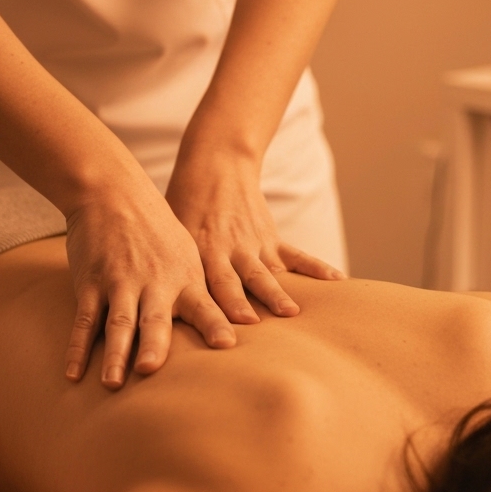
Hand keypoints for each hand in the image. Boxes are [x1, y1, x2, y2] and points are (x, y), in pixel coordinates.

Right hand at [64, 170, 235, 388]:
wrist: (112, 193)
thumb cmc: (157, 230)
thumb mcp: (188, 254)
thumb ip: (205, 291)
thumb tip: (240, 321)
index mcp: (184, 278)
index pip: (203, 306)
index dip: (214, 324)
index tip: (227, 344)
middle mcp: (154, 283)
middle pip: (154, 319)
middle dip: (153, 344)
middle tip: (151, 369)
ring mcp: (120, 283)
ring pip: (118, 323)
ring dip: (115, 353)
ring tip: (113, 383)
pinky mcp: (92, 285)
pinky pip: (84, 321)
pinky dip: (78, 349)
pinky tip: (74, 373)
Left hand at [166, 148, 342, 324]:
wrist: (217, 165)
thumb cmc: (185, 204)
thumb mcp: (171, 230)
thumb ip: (170, 266)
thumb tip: (152, 306)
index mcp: (202, 248)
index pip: (208, 281)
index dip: (214, 302)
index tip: (218, 324)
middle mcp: (229, 248)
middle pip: (237, 280)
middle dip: (244, 303)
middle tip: (253, 326)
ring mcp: (254, 244)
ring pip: (268, 272)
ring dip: (278, 293)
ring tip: (293, 313)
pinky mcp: (272, 239)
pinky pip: (297, 256)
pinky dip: (317, 268)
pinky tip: (338, 280)